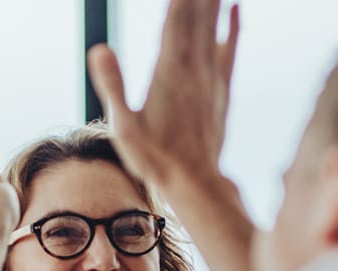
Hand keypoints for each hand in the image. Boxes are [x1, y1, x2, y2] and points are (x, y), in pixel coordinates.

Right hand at [87, 0, 238, 191]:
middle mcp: (194, 68)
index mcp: (169, 71)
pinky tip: (237, 7)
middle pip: (197, 11)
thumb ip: (113, 88)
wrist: (196, 186)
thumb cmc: (156, 161)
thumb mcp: (124, 128)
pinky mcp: (221, 93)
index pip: (175, 13)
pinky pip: (230, 51)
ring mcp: (210, 79)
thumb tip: (101, 49)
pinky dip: (233, 26)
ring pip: (214, 25)